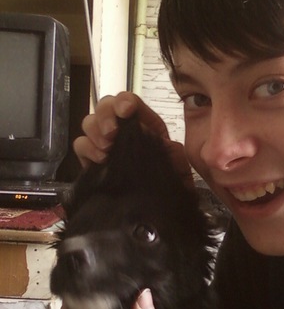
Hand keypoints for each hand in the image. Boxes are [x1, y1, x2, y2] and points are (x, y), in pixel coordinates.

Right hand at [73, 91, 191, 185]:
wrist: (159, 207)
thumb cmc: (170, 182)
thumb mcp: (177, 167)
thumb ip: (173, 153)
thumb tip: (166, 144)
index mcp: (145, 124)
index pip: (130, 101)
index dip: (124, 101)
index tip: (126, 112)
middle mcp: (124, 129)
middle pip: (104, 106)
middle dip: (105, 116)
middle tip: (112, 134)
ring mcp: (105, 143)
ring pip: (89, 122)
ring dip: (95, 132)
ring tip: (107, 150)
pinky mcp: (92, 160)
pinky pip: (81, 145)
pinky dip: (87, 149)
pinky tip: (100, 160)